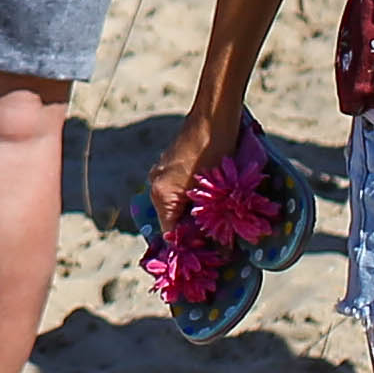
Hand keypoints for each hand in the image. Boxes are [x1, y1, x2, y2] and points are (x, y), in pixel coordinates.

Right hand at [136, 88, 244, 234]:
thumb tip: (218, 247)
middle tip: (215, 244)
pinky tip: (211, 202)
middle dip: (191, 232)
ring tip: (216, 224)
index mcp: (161, 195)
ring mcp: (161, 173)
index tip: (208, 258)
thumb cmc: (216, 152)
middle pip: (171, 220)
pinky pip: (178, 190)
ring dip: (193, 215)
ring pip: (175, 205)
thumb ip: (208, 221)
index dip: (188, 248)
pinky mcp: (171, 164)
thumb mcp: (214, 192)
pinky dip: (192, 200)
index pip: (170, 234)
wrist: (215, 114)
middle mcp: (155, 185)